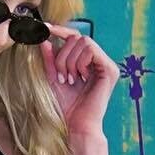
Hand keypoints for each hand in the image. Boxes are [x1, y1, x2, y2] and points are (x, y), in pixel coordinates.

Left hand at [39, 24, 119, 139]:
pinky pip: (91, 50)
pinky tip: (79, 78)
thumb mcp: (53, 79)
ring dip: (70, 61)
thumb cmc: (66, 107)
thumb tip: (44, 39)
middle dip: (63, 56)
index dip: (60, 30)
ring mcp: (106, 64)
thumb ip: (50, 60)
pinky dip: (80, 62)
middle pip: (77, 37)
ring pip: (83, 41)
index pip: (75, 38)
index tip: (44, 28)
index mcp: (87, 62)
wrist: (76, 125)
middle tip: (62, 77)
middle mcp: (99, 61)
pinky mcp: (110, 69)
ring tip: (70, 80)